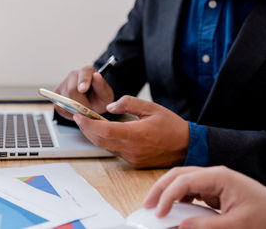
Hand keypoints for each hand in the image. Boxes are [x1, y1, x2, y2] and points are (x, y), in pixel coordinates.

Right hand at [55, 66, 113, 118]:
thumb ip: (102, 86)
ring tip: (83, 112)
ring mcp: (63, 84)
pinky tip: (76, 112)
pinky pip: (59, 106)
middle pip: (72, 90)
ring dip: (74, 109)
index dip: (83, 82)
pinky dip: (68, 113)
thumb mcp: (106, 94)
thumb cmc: (99, 98)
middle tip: (88, 112)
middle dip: (80, 104)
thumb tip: (96, 76)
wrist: (92, 103)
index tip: (83, 89)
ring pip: (64, 99)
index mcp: (87, 71)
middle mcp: (74, 75)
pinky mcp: (57, 95)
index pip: (83, 75)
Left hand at [73, 96, 189, 167]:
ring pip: (106, 147)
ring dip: (95, 135)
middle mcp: (131, 149)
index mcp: (135, 134)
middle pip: (100, 141)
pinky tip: (106, 132)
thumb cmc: (172, 126)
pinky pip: (115, 151)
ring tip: (89, 122)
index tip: (78, 115)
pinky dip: (107, 141)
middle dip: (86, 129)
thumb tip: (110, 107)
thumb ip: (128, 103)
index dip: (87, 124)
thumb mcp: (151, 107)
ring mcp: (132, 158)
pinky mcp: (134, 162)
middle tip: (80, 117)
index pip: (103, 130)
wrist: (187, 146)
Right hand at [143, 166, 265, 228]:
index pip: (184, 180)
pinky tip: (173, 206)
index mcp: (219, 177)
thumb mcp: (236, 225)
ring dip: (167, 190)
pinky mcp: (213, 187)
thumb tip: (180, 226)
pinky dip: (178, 195)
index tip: (158, 213)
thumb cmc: (265, 215)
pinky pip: (190, 187)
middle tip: (147, 205)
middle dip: (160, 188)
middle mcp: (213, 174)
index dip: (168, 196)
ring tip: (156, 206)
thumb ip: (206, 226)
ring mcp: (213, 179)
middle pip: (178, 174)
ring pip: (182, 179)